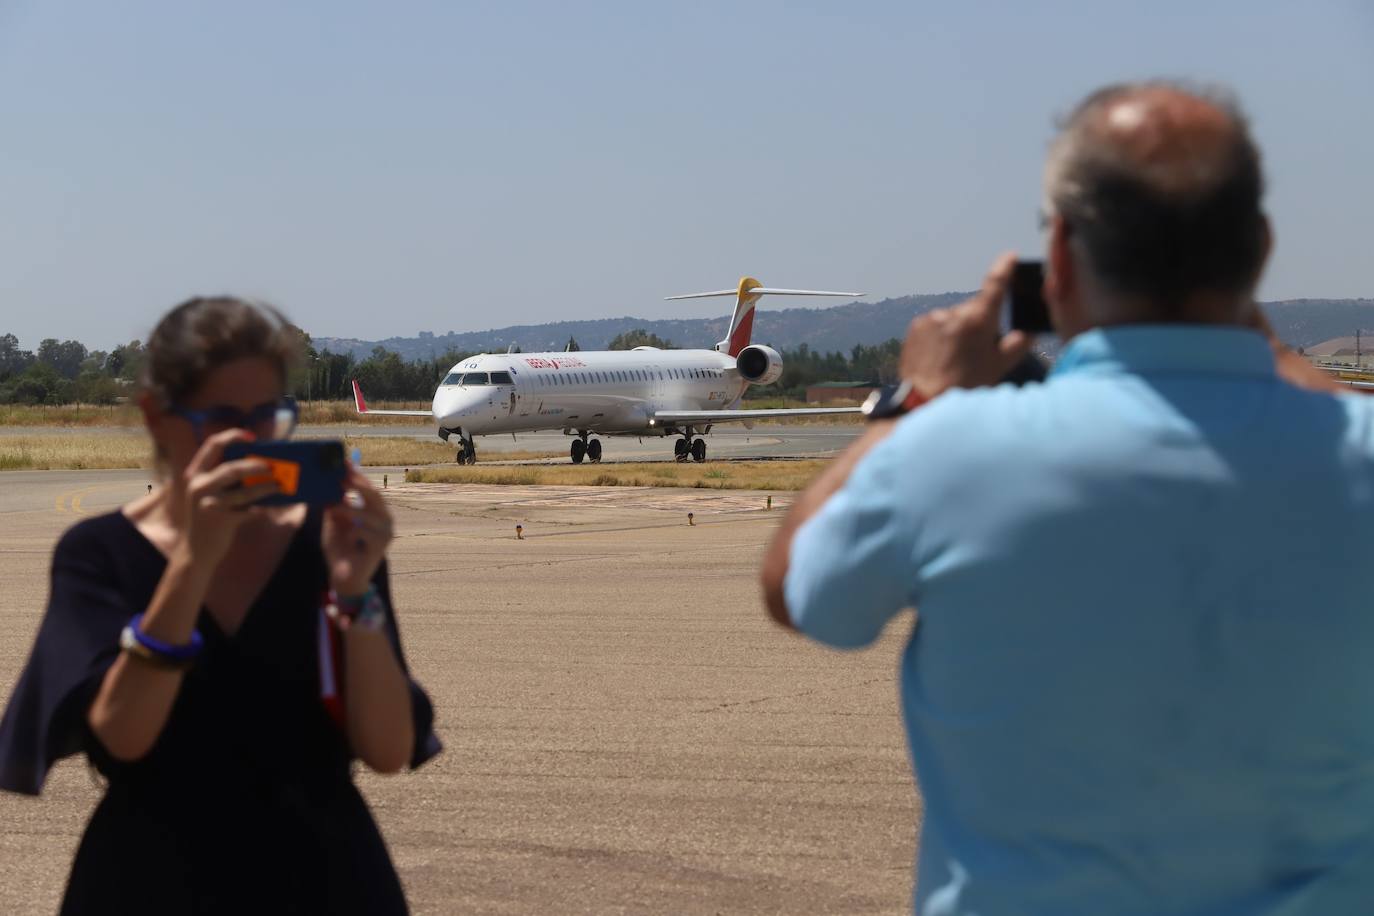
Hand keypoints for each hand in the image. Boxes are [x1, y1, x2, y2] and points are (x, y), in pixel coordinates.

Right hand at [168, 430, 277, 570]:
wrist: (196, 551)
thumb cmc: (209, 517)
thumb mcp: (209, 493)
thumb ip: (225, 479)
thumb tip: (260, 464)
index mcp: (195, 474)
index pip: (212, 445)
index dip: (233, 436)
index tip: (253, 437)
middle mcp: (198, 486)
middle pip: (232, 469)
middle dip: (256, 465)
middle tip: (272, 465)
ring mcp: (208, 504)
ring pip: (244, 492)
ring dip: (266, 487)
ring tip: (280, 485)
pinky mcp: (221, 521)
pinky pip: (249, 511)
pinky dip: (260, 508)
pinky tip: (268, 507)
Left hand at [323, 466, 394, 596]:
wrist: (344, 577)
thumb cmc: (340, 547)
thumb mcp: (334, 521)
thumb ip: (334, 503)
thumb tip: (326, 481)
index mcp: (376, 511)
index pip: (368, 487)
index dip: (356, 475)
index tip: (343, 462)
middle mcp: (385, 519)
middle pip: (374, 495)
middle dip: (357, 484)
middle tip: (340, 476)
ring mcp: (385, 533)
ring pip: (368, 513)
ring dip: (348, 508)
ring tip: (333, 506)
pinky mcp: (381, 547)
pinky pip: (363, 531)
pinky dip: (351, 531)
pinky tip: (348, 539)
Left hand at [899, 253, 1032, 399]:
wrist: (923, 400)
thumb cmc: (964, 385)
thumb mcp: (998, 366)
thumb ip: (1017, 345)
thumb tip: (1028, 332)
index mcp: (979, 319)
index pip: (995, 285)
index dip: (1004, 269)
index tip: (1009, 257)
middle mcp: (954, 313)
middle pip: (974, 309)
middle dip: (979, 323)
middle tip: (977, 350)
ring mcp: (933, 318)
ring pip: (953, 318)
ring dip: (957, 330)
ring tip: (954, 358)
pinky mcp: (916, 326)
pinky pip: (935, 324)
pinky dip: (940, 335)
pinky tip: (939, 356)